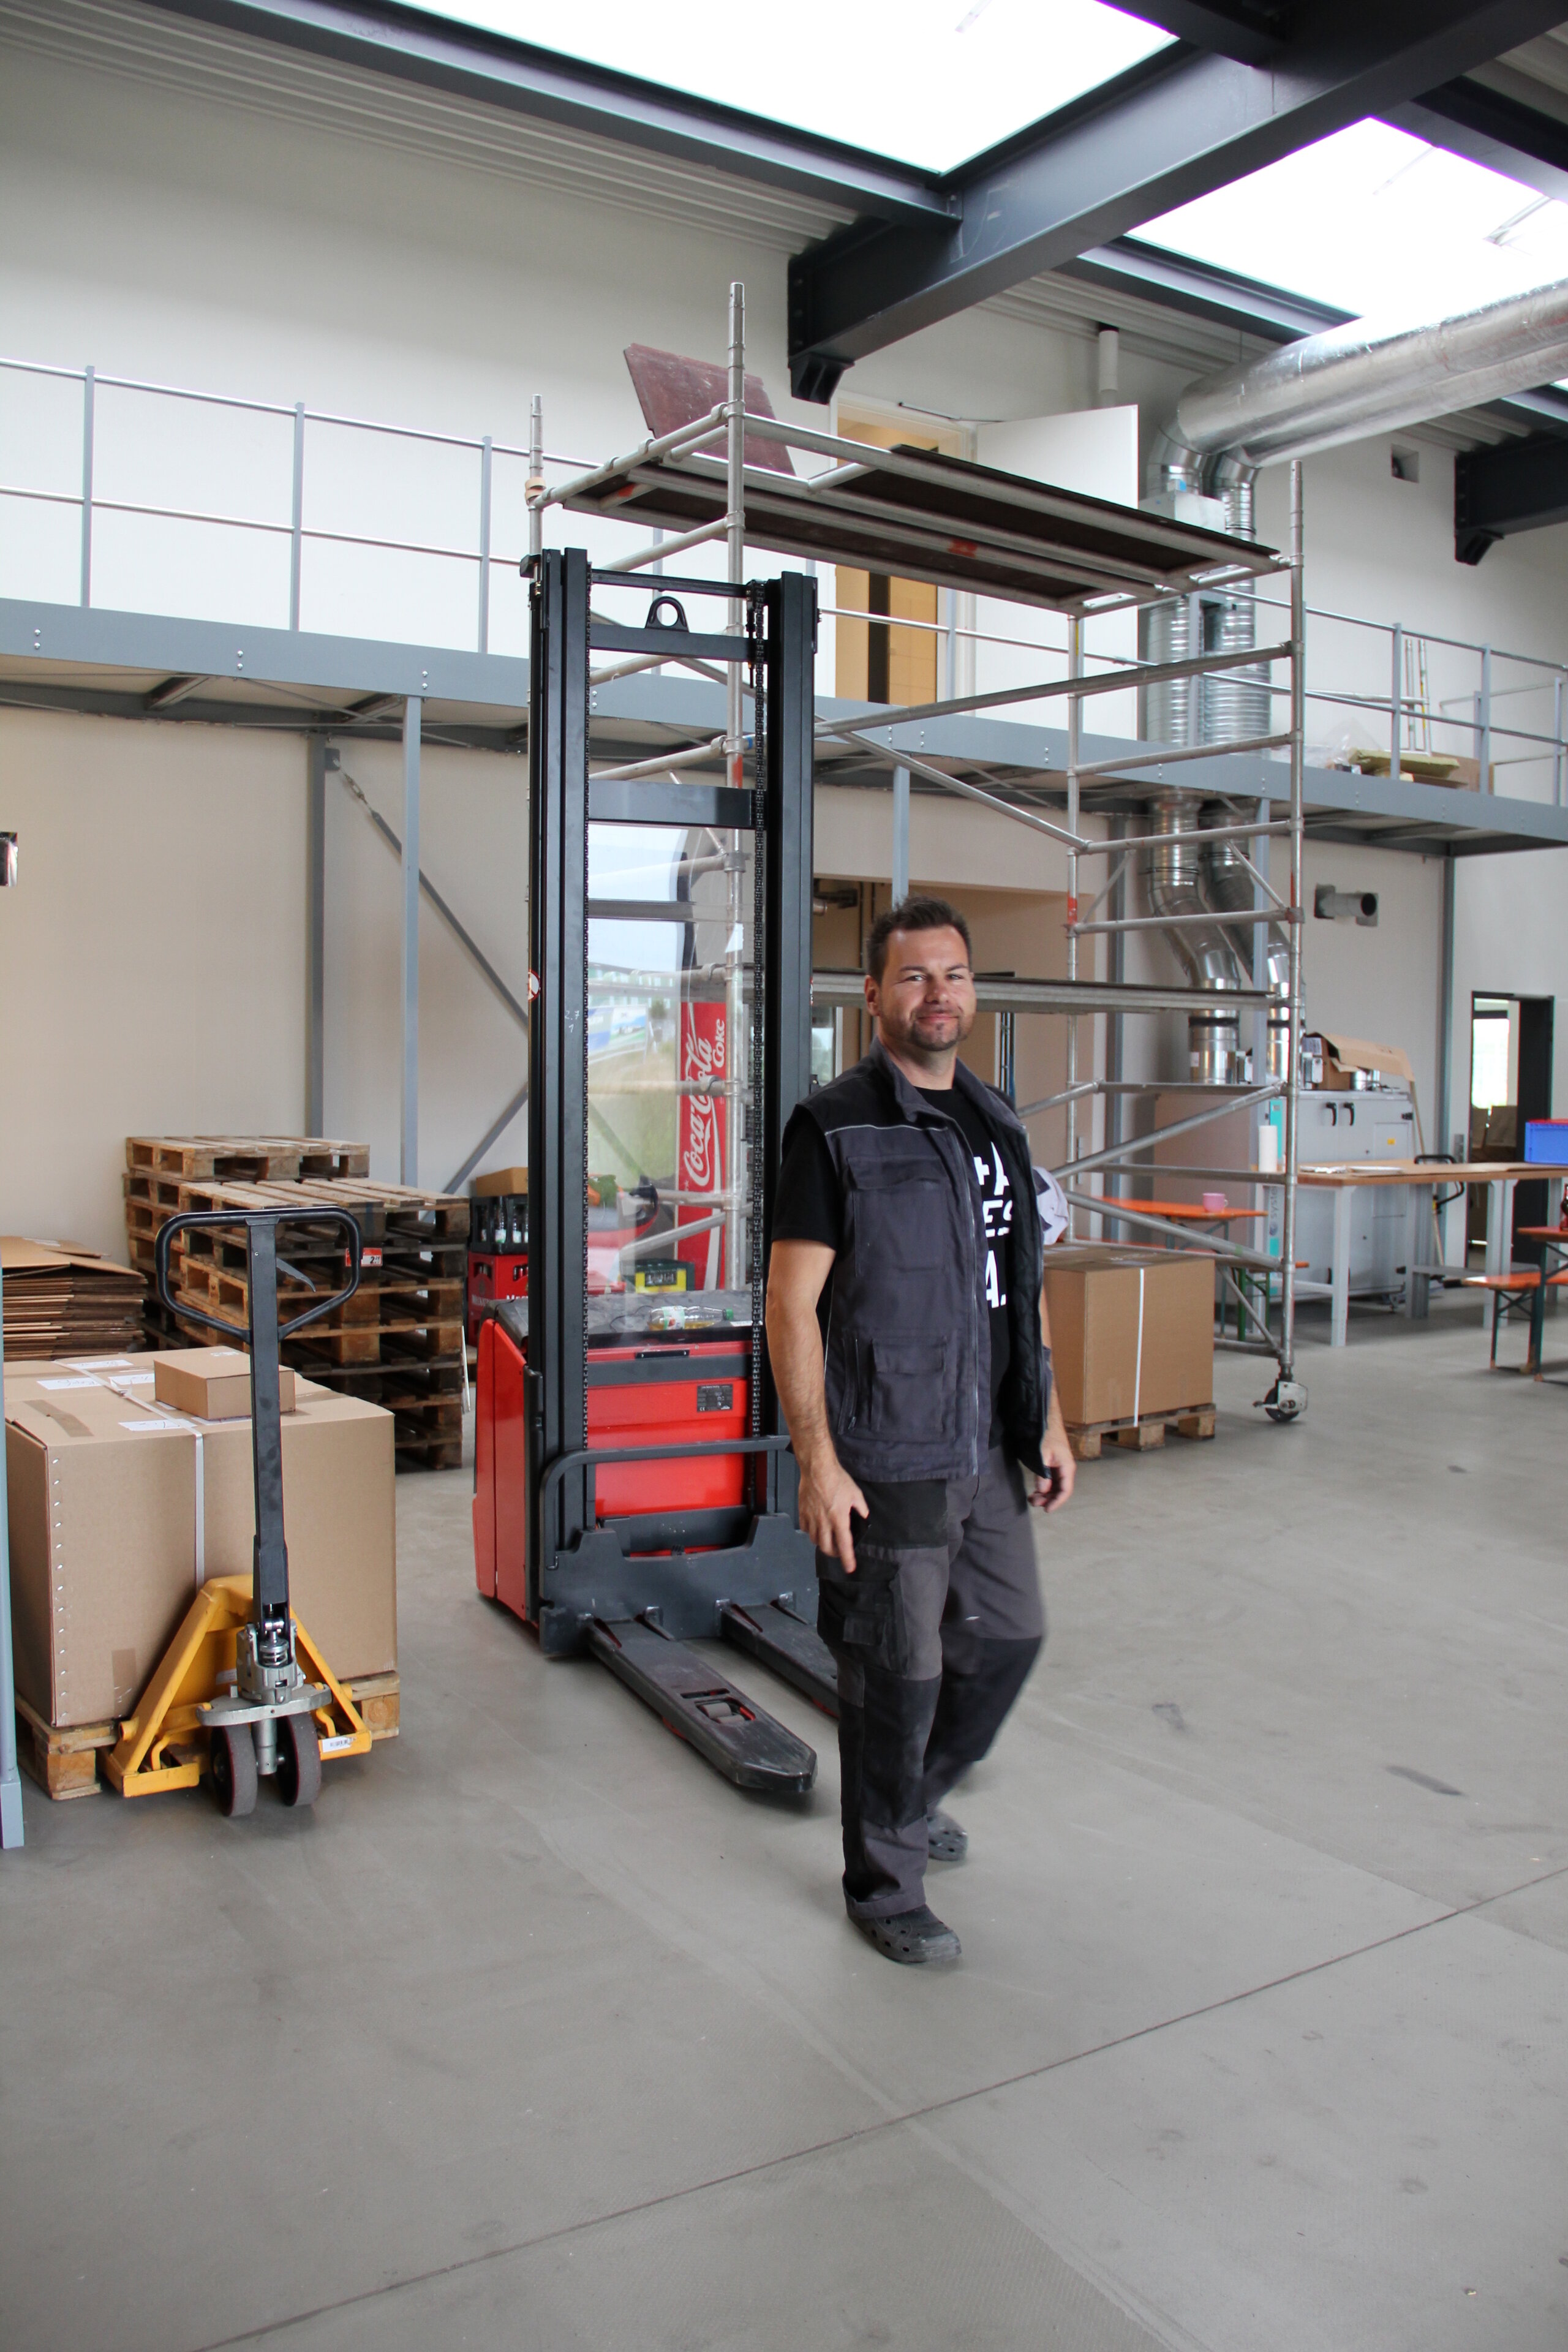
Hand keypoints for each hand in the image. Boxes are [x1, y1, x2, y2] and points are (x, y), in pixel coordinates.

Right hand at [798, 1454, 868, 1572]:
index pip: (844, 1545)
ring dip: (822, 1543)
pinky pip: (805, 1529)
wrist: (818, 1468)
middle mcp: (824, 1522)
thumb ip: (860, 1508)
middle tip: (839, 1551)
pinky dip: (810, 1532)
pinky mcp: (802, 1512)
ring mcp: (812, 1518)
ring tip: (827, 1539)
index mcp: (839, 1519)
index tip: (849, 1568)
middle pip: (826, 1547)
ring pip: (814, 1540)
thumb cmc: (837, 1479)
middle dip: (833, 1553)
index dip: (847, 1559)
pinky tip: (815, 1527)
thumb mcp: (855, 1494)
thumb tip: (863, 1516)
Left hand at [1030, 1428, 1075, 1513]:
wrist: (1046, 1420)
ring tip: (1032, 1499)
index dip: (1057, 1502)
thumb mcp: (1043, 1454)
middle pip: (1060, 1491)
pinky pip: (1050, 1481)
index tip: (1047, 1510)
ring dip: (1045, 1495)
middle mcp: (1065, 1469)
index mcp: (1067, 1467)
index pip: (1065, 1490)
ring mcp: (1059, 1468)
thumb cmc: (1046, 1435)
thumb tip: (1042, 1490)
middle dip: (1048, 1499)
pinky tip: (1035, 1492)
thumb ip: (1042, 1474)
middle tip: (1034, 1503)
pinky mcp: (1053, 1466)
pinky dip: (1043, 1488)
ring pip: (1054, 1487)